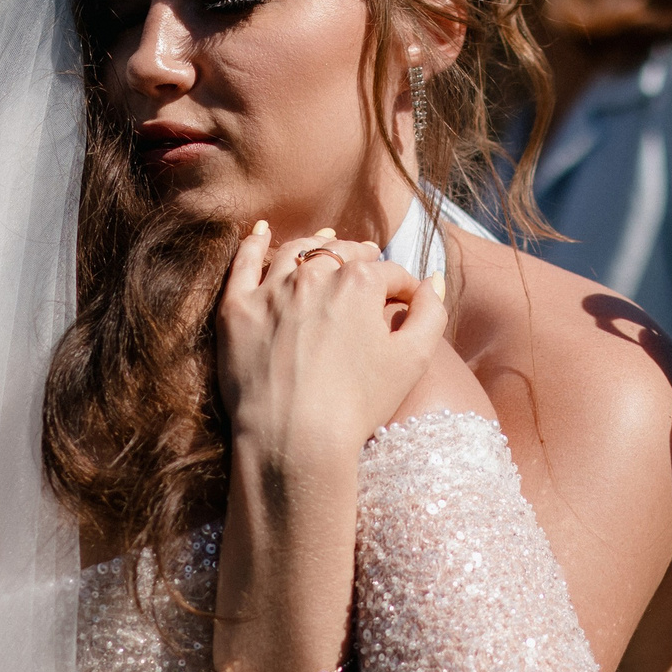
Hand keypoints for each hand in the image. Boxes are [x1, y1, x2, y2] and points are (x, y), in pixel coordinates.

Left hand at [218, 224, 445, 472]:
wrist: (294, 438)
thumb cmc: (359, 404)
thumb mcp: (413, 359)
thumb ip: (432, 313)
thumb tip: (433, 281)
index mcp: (360, 282)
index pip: (389, 273)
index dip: (402, 287)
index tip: (404, 301)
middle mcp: (313, 275)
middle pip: (342, 255)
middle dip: (360, 258)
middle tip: (367, 265)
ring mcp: (271, 290)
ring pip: (296, 252)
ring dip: (316, 245)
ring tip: (325, 244)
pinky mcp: (237, 309)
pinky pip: (244, 263)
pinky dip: (253, 244)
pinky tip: (261, 233)